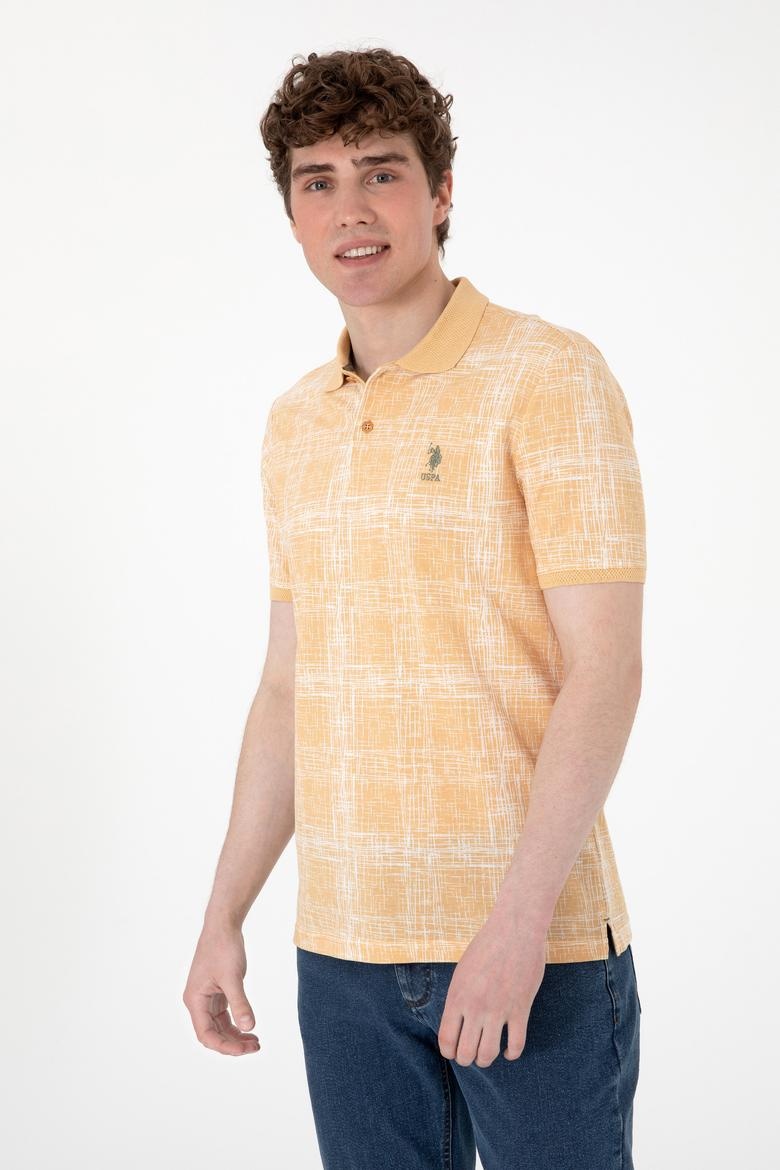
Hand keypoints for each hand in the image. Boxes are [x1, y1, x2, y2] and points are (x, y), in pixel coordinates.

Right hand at [182, 924, 260, 1055]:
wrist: (223, 926)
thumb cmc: (223, 948)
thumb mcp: (232, 977)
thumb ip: (240, 1003)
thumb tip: (249, 1028)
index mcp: (195, 1001)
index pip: (206, 1034)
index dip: (224, 1046)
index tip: (244, 1050)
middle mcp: (198, 1002)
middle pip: (213, 1034)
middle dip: (233, 1043)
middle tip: (255, 1047)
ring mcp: (207, 998)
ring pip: (220, 1027)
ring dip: (236, 1036)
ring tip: (255, 1042)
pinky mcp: (217, 993)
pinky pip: (225, 1016)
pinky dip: (237, 1023)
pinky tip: (250, 1029)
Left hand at [438, 911, 546, 1067]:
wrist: (515, 929)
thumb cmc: (487, 945)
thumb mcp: (462, 971)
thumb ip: (459, 998)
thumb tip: (458, 1022)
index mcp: (457, 997)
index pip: (446, 1040)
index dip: (449, 1052)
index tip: (454, 1052)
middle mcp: (475, 1008)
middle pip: (466, 1053)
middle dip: (467, 1059)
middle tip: (471, 1054)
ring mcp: (498, 1010)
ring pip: (489, 1054)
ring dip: (487, 1060)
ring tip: (488, 1055)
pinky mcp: (520, 1009)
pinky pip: (516, 1044)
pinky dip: (512, 1054)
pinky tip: (509, 1051)